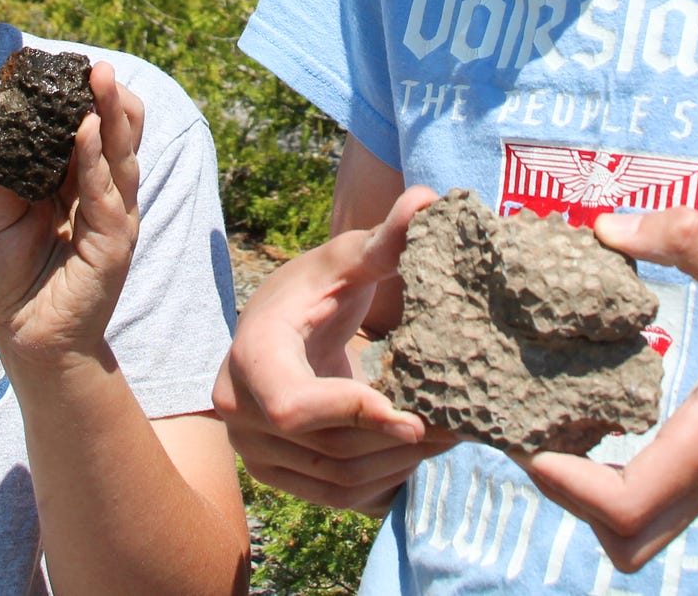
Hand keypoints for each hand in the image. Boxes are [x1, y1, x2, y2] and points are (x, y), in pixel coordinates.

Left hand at [0, 59, 144, 373]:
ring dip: (111, 115)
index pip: (92, 131)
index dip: (85, 99)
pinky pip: (106, 193)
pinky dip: (98, 159)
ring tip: (100, 80)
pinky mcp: (114, 241)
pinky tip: (87, 130)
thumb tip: (1, 121)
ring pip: (121, 156)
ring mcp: (114, 217)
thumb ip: (9, 172)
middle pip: (117, 135)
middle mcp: (103, 195)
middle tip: (94, 65)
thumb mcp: (1, 213)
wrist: (25, 337)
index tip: (67, 67)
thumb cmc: (14, 277)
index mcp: (79, 185)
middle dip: (108, 97)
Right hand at [212, 186, 451, 511]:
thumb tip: (428, 199)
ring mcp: (259, 453)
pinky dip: (384, 482)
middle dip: (395, 442)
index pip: (291, 405)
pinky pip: (339, 499)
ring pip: (337, 482)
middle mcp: (241, 414)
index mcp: (250, 356)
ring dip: (398, 466)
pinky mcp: (284, 478)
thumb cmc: (318, 289)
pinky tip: (417, 452)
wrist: (284, 332)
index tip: (411, 414)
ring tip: (447, 436)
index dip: (350, 414)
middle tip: (456, 425)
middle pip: (326, 450)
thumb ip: (386, 238)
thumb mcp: (347, 260)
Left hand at [516, 207, 697, 572]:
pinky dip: (621, 486)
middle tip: (540, 440)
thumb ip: (683, 239)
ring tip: (566, 434)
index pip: (623, 506)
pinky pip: (660, 506)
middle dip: (570, 502)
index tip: (531, 439)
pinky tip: (608, 425)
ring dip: (594, 500)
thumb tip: (606, 226)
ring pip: (643, 534)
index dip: (566, 485)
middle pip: (625, 542)